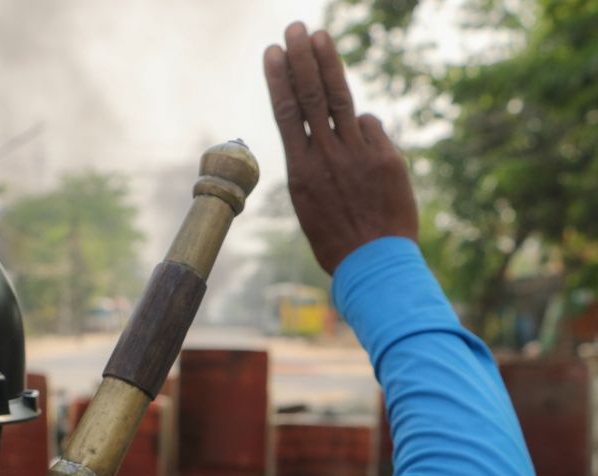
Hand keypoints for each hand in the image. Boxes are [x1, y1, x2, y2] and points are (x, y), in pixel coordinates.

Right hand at [263, 23, 417, 274]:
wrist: (374, 263)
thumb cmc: (337, 239)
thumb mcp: (310, 202)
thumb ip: (318, 161)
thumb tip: (339, 126)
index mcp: (301, 171)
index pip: (287, 114)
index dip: (280, 79)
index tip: (272, 51)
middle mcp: (327, 157)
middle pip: (312, 96)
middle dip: (301, 58)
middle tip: (295, 28)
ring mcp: (359, 154)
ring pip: (342, 100)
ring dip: (330, 64)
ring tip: (320, 36)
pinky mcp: (387, 157)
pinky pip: (372, 129)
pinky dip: (367, 133)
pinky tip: (367, 161)